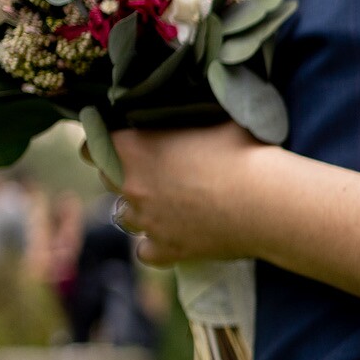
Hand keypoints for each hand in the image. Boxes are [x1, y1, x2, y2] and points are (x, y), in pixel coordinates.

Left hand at [95, 124, 265, 265]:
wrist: (267, 201)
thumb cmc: (244, 152)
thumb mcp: (215, 118)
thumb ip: (188, 117)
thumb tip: (189, 108)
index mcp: (136, 149)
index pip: (93, 146)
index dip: (102, 144)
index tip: (117, 143)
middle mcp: (132, 186)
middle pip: (108, 180)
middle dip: (126, 174)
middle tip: (157, 170)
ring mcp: (148, 221)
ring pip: (126, 217)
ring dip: (142, 209)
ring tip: (170, 204)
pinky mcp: (167, 249)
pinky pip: (146, 251)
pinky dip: (156, 245)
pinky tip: (174, 235)